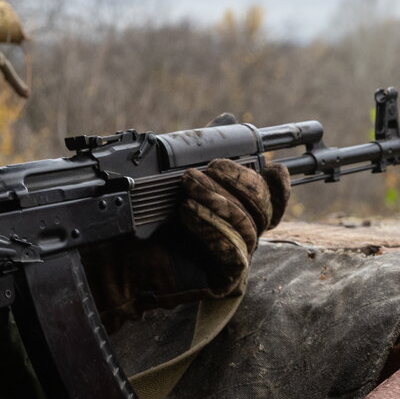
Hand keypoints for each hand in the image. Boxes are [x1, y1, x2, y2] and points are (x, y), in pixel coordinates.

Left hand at [83, 159, 289, 330]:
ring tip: (188, 185)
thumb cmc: (145, 222)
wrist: (120, 261)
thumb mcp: (175, 180)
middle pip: (264, 209)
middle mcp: (243, 238)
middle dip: (241, 181)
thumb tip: (226, 119)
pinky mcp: (225, 279)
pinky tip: (188, 211)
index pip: (274, 203)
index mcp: (237, 215)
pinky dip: (212, 226)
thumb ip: (203, 152)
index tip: (272, 165)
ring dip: (218, 199)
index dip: (279, 185)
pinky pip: (234, 252)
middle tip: (209, 167)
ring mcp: (236, 260)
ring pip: (249, 226)